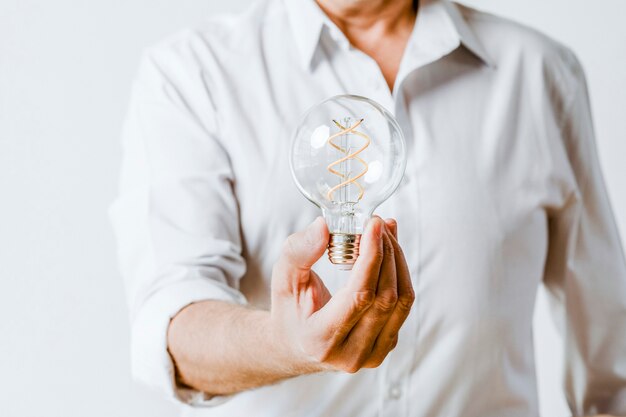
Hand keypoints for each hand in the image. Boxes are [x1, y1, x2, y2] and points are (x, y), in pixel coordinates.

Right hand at [270, 216, 413, 372]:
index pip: (359, 296)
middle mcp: (350, 355)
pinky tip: (388, 252)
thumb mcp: (283, 278)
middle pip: (385, 296)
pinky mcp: (386, 346)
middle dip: (386, 253)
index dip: (371, 257)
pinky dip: (400, 274)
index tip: (374, 225)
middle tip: (377, 223)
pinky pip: (403, 306)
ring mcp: (372, 355)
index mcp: (320, 339)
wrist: (295, 345)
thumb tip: (324, 225)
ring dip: (397, 260)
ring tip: (384, 233)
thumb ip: (299, 251)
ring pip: (401, 301)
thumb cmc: (288, 309)